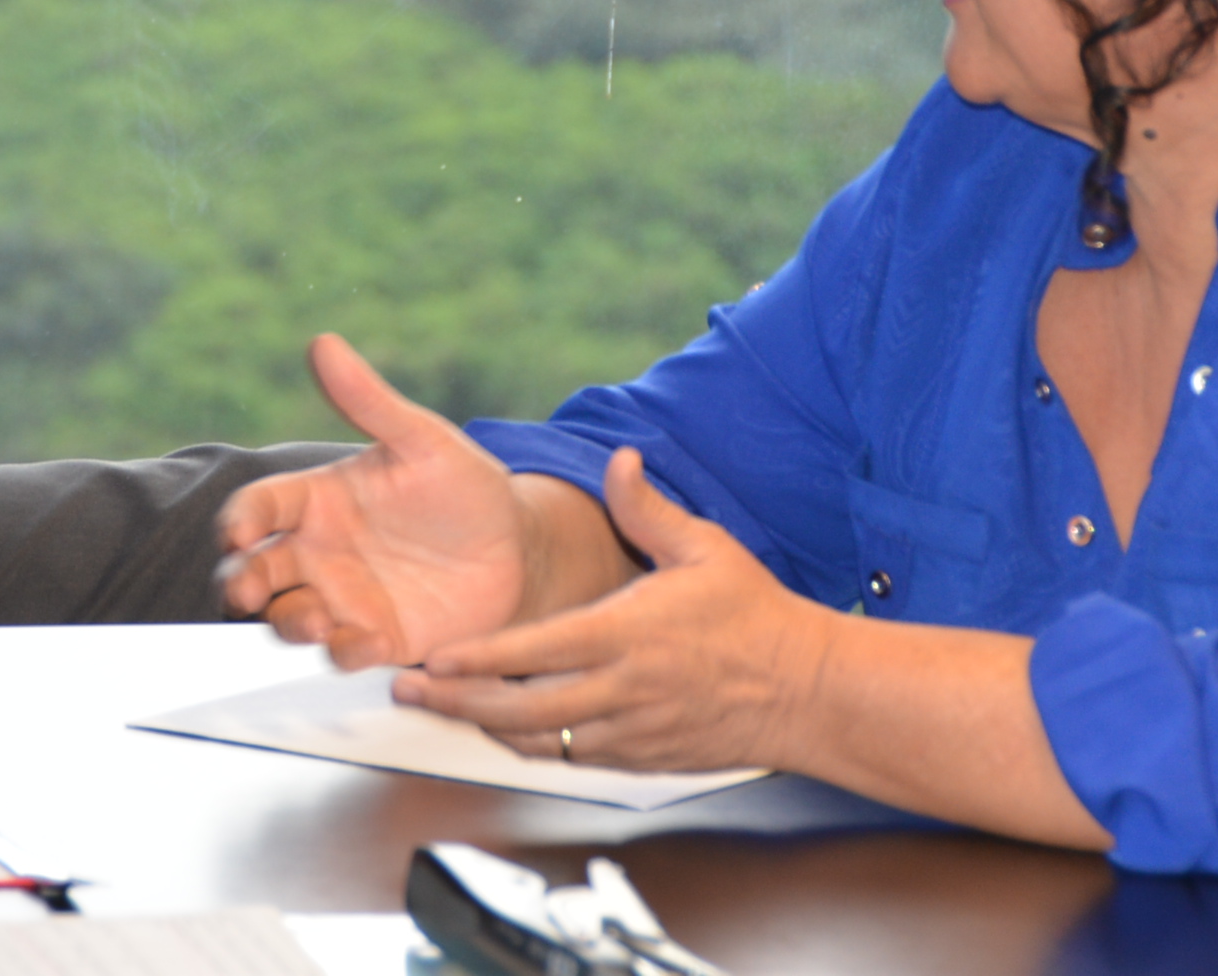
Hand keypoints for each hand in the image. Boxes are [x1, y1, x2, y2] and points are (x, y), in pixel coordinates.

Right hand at [215, 334, 542, 667]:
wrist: (519, 549)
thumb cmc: (463, 486)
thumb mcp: (421, 440)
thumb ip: (370, 400)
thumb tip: (323, 342)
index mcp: (319, 500)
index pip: (258, 508)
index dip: (239, 520)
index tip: (237, 533)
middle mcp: (319, 552)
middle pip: (252, 571)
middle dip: (241, 583)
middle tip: (249, 589)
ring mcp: (343, 599)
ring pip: (287, 617)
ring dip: (288, 621)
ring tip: (315, 619)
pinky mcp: (376, 639)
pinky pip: (343, 653)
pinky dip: (347, 651)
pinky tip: (372, 639)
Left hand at [390, 446, 831, 773]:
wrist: (808, 692)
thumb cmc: (755, 615)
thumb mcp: (705, 547)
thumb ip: (648, 508)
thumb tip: (619, 458)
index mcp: (630, 633)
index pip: (537, 651)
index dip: (479, 660)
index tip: (434, 658)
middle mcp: (624, 689)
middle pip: (522, 708)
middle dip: (457, 703)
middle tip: (409, 691)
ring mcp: (632, 731)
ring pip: (541, 741)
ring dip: (485, 729)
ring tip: (441, 712)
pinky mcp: (642, 759)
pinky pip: (572, 758)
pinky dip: (531, 747)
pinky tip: (501, 731)